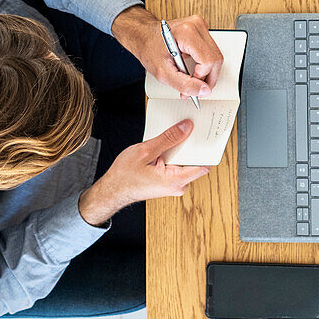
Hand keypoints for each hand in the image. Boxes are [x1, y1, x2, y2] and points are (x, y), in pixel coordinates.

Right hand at [78, 120, 209, 225]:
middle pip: (194, 161)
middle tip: (183, 129)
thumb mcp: (146, 151)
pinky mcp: (169, 182)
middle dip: (189, 145)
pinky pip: (176, 165)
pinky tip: (161, 148)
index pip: (203, 164)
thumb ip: (168, 138)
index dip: (205, 148)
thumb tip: (186, 128)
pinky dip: (171, 155)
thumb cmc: (125, 176)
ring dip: (178, 150)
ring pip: (184, 162)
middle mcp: (178, 185)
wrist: (113, 190)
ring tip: (166, 140)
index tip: (205, 134)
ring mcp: (174, 185)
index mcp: (175, 180)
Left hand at [112, 6, 223, 98]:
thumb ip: (184, 84)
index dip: (202, 78)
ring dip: (207, 72)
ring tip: (193, 80)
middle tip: (196, 89)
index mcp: (187, 33)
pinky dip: (205, 65)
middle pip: (216, 59)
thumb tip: (203, 91)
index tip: (192, 86)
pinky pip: (211, 52)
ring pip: (216, 56)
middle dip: (207, 78)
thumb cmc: (149, 48)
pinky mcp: (201, 30)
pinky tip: (194, 70)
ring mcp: (200, 26)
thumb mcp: (163, 72)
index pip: (208, 61)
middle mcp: (197, 25)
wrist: (143, 35)